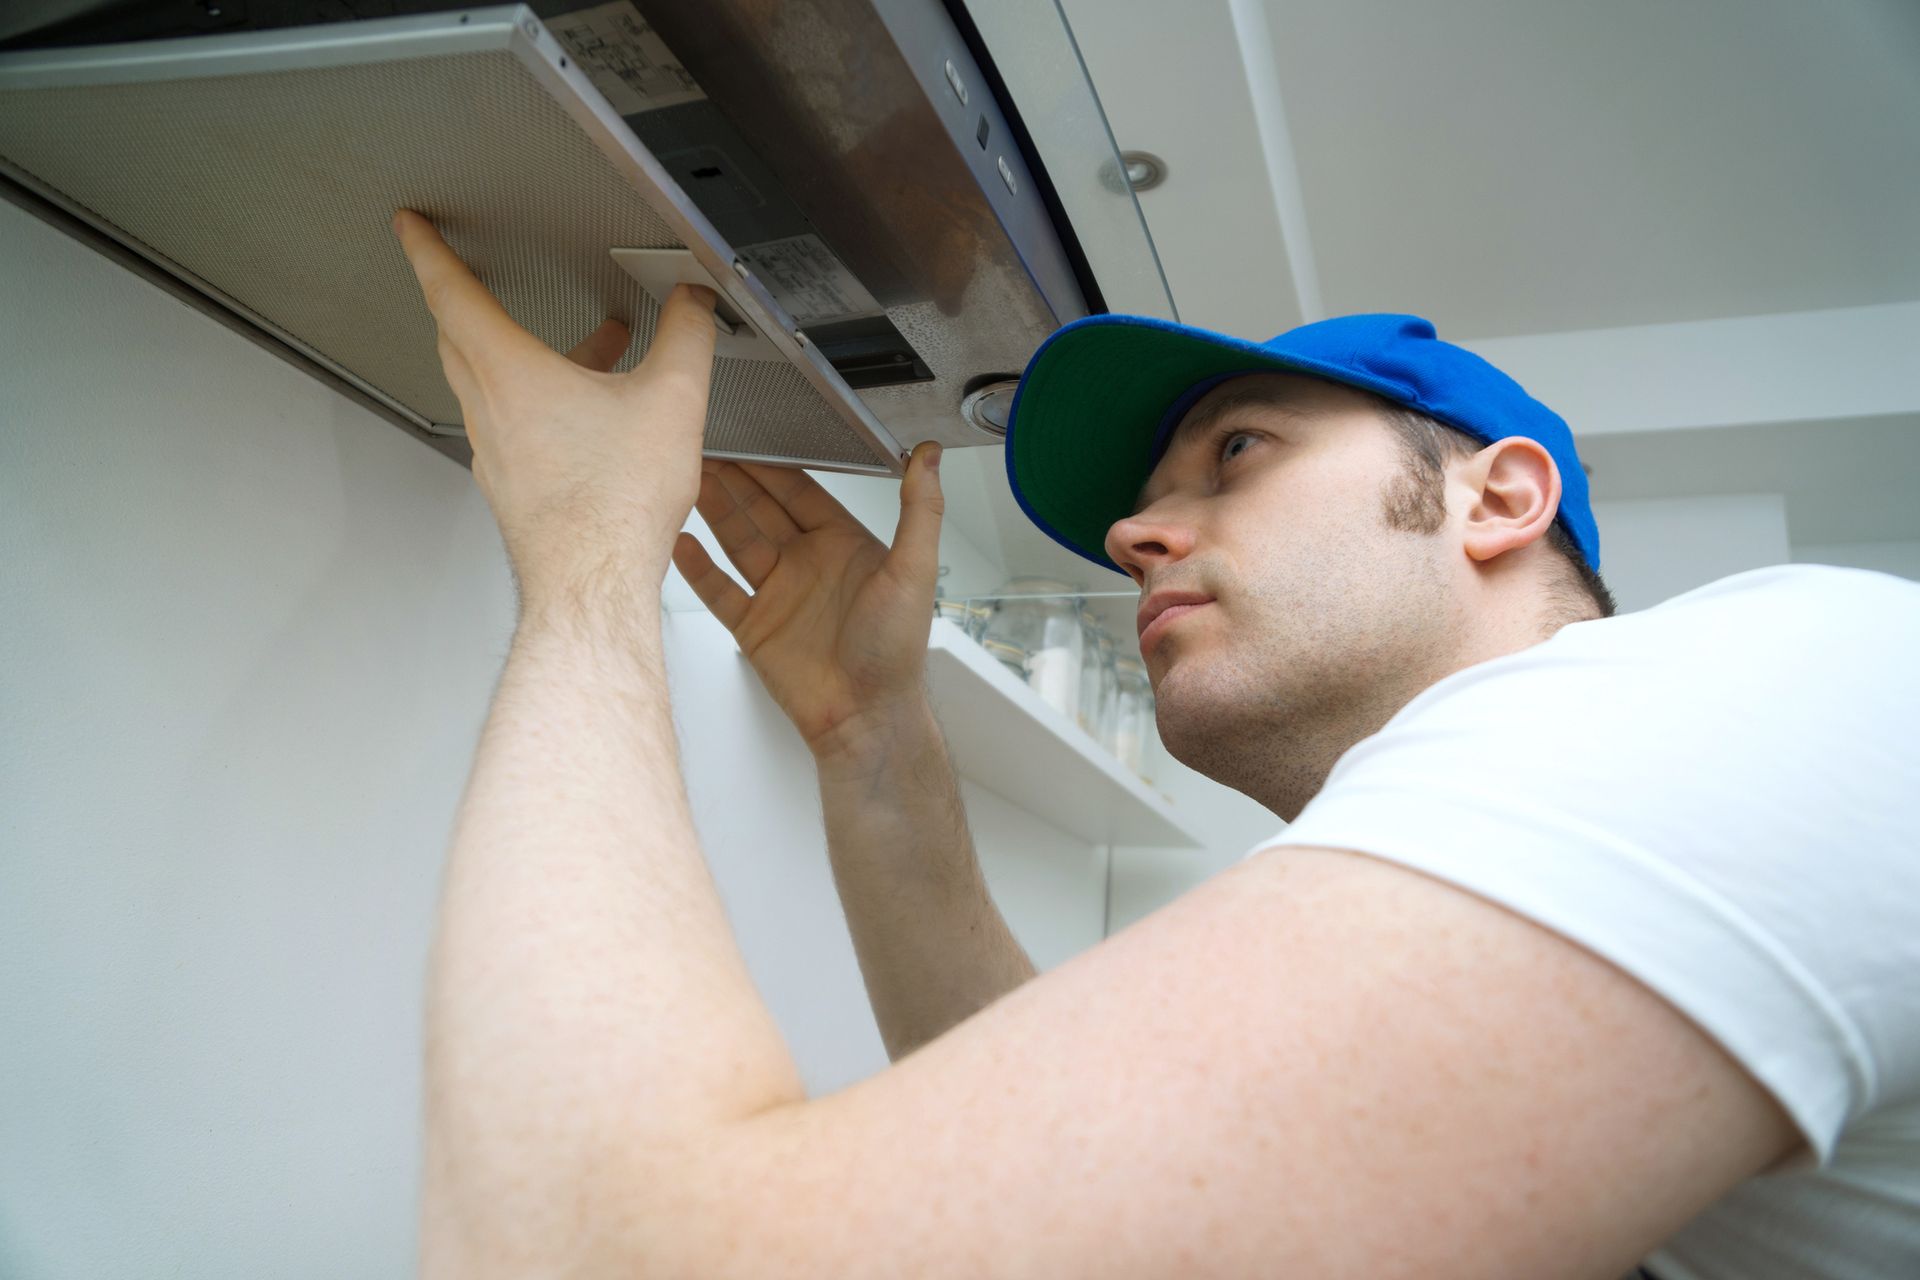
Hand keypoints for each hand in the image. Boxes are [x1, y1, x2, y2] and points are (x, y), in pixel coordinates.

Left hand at [390, 208, 719, 614]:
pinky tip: (587, 421)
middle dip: (467, 300)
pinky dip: (537, 404)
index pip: (450, 292)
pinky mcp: (513, 488)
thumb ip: (687, 337)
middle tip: (473, 279)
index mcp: (510, 374)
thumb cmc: (614, 507)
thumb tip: (695, 303)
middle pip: (458, 338)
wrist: (592, 585)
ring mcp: (495, 454)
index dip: (426, 250)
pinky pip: (513, 428)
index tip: (410, 227)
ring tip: (582, 352)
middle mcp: (489, 411)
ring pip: (490, 386)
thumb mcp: (672, 400)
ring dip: (521, 356)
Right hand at [670, 443, 945, 758]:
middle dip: (733, 478)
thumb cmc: (896, 652)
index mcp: (844, 545)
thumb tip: (929, 454)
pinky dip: (696, 567)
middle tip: (702, 447)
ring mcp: (778, 595)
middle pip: (761, 509)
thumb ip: (921, 509)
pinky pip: (719, 590)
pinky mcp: (754, 627)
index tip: (748, 437)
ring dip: (712, 510)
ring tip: (685, 478)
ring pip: (736, 540)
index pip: (800, 491)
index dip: (772, 465)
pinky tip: (678, 540)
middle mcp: (808, 564)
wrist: (865, 719)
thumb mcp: (915, 570)